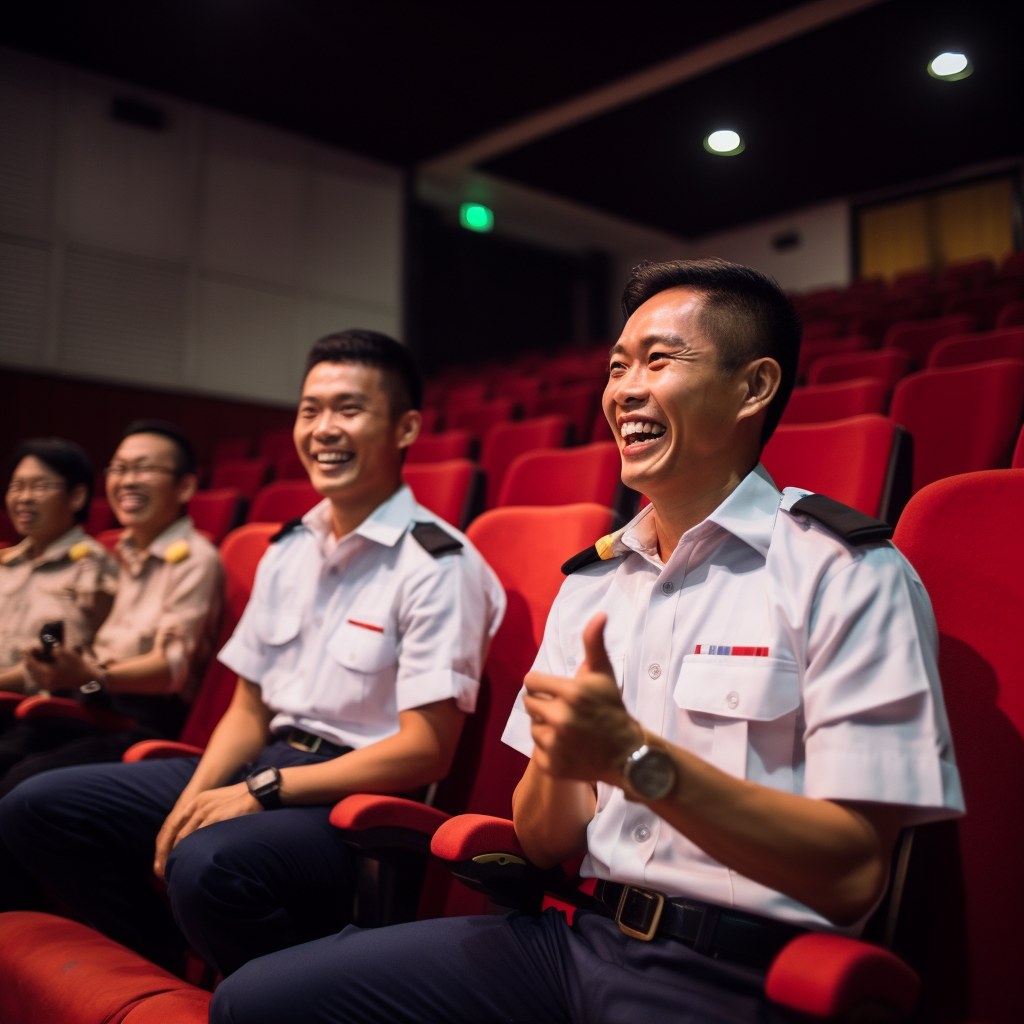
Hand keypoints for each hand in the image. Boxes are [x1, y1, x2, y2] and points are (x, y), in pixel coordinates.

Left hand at [24, 643, 93, 690]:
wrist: (85, 678)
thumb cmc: (76, 665)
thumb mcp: (65, 653)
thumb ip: (52, 649)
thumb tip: (41, 648)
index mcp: (46, 675)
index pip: (30, 663)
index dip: (29, 653)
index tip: (32, 645)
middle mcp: (42, 682)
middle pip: (29, 668)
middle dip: (32, 657)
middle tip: (38, 648)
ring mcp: (44, 685)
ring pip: (32, 672)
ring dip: (35, 662)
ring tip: (42, 653)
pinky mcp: (47, 685)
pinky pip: (36, 676)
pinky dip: (38, 667)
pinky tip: (45, 661)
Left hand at [153, 783, 260, 877]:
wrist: (258, 792)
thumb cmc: (242, 801)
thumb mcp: (218, 803)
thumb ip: (206, 816)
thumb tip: (198, 836)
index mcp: (196, 801)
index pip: (172, 825)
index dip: (163, 844)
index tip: (160, 861)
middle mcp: (197, 805)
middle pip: (172, 832)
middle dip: (164, 853)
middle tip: (161, 871)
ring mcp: (205, 811)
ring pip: (182, 837)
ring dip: (175, 854)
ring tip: (173, 870)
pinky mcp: (215, 818)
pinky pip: (197, 837)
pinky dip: (190, 851)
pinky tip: (189, 861)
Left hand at [523, 613, 643, 784]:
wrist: (626, 753)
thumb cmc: (611, 708)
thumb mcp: (603, 674)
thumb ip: (594, 643)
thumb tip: (600, 614)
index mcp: (571, 692)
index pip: (530, 682)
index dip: (543, 684)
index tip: (558, 691)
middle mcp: (561, 718)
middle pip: (529, 703)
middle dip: (545, 704)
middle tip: (566, 710)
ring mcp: (556, 744)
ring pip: (533, 726)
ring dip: (546, 726)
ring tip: (569, 729)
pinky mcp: (552, 765)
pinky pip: (537, 749)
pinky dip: (549, 749)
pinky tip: (568, 747)